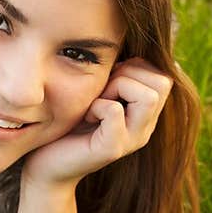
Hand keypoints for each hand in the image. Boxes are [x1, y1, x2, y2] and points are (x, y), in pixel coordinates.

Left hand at [22, 57, 172, 187]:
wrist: (46, 165)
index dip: (136, 67)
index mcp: (144, 115)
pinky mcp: (112, 149)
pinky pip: (115, 112)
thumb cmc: (68, 124)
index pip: (165, 76)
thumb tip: (127, 48)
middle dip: (129, 75)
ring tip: (96, 103)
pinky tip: (86, 116)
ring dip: (117, 88)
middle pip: (163, 82)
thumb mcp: (96, 93)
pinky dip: (98, 106)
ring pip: (149, 96)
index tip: (110, 80)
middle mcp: (144, 128)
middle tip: (103, 91)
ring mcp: (131, 141)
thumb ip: (116, 76)